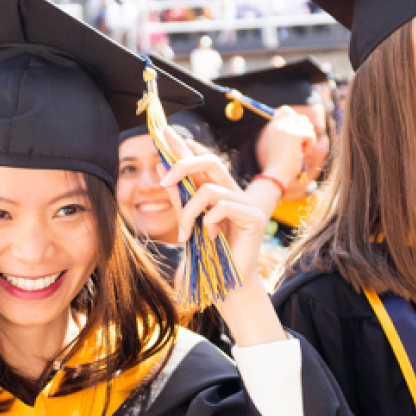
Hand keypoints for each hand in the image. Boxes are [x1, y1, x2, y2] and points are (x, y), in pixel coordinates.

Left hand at [161, 129, 267, 277]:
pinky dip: (209, 222)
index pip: (199, 162)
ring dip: (189, 212)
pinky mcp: (254, 216)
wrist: (227, 284)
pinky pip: (223, 206)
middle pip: (210, 161)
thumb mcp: (187, 222)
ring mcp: (246, 202)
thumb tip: (162, 167)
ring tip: (186, 234)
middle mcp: (233, 192)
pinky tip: (211, 237)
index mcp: (217, 191)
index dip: (182, 146)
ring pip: (209, 190)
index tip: (162, 131)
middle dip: (183, 165)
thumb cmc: (208, 256)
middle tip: (163, 182)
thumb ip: (178, 196)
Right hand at [252, 107, 318, 196]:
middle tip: (300, 145)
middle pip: (301, 118)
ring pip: (307, 126)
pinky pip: (310, 134)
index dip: (295, 118)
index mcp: (272, 126)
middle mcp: (278, 125)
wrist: (277, 174)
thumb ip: (289, 131)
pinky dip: (310, 144)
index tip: (297, 133)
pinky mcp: (295, 135)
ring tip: (300, 150)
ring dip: (308, 139)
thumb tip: (304, 120)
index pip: (285, 110)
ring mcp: (286, 129)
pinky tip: (302, 153)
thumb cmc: (280, 163)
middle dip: (305, 131)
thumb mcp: (282, 144)